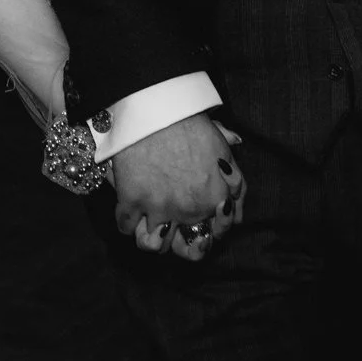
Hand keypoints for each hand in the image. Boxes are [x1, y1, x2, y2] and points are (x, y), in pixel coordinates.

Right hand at [111, 113, 247, 262]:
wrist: (157, 109)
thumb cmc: (193, 126)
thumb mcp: (224, 152)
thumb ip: (236, 184)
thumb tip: (235, 209)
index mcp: (214, 202)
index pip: (216, 236)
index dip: (209, 231)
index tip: (199, 223)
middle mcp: (188, 211)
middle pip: (184, 250)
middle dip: (180, 243)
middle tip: (172, 229)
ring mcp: (157, 208)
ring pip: (151, 245)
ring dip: (150, 236)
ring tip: (149, 225)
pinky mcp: (130, 199)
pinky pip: (125, 226)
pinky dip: (126, 222)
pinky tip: (130, 211)